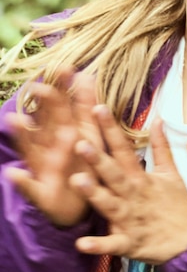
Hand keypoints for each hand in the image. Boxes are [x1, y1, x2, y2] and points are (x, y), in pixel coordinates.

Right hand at [5, 68, 100, 225]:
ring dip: (22, 135)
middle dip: (42, 106)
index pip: (62, 105)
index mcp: (63, 130)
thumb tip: (86, 75)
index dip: (63, 87)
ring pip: (31, 148)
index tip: (66, 67)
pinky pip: (30, 186)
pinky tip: (13, 174)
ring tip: (14, 120)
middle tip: (40, 87)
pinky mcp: (40, 191)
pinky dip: (21, 181)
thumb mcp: (88, 134)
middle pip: (46, 122)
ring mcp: (41, 166)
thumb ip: (85, 107)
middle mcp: (48, 145)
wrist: (79, 203)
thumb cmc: (82, 164)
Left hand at [73, 106, 186, 263]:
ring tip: (78, 182)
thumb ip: (160, 147)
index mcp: (141, 178)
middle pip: (114, 174)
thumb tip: (158, 119)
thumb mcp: (171, 173)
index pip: (124, 149)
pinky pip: (112, 244)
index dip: (111, 130)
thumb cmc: (177, 206)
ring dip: (95, 194)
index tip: (98, 109)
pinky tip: (81, 243)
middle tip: (80, 143)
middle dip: (98, 159)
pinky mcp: (130, 243)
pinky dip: (98, 245)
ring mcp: (131, 219)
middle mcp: (133, 195)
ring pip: (110, 204)